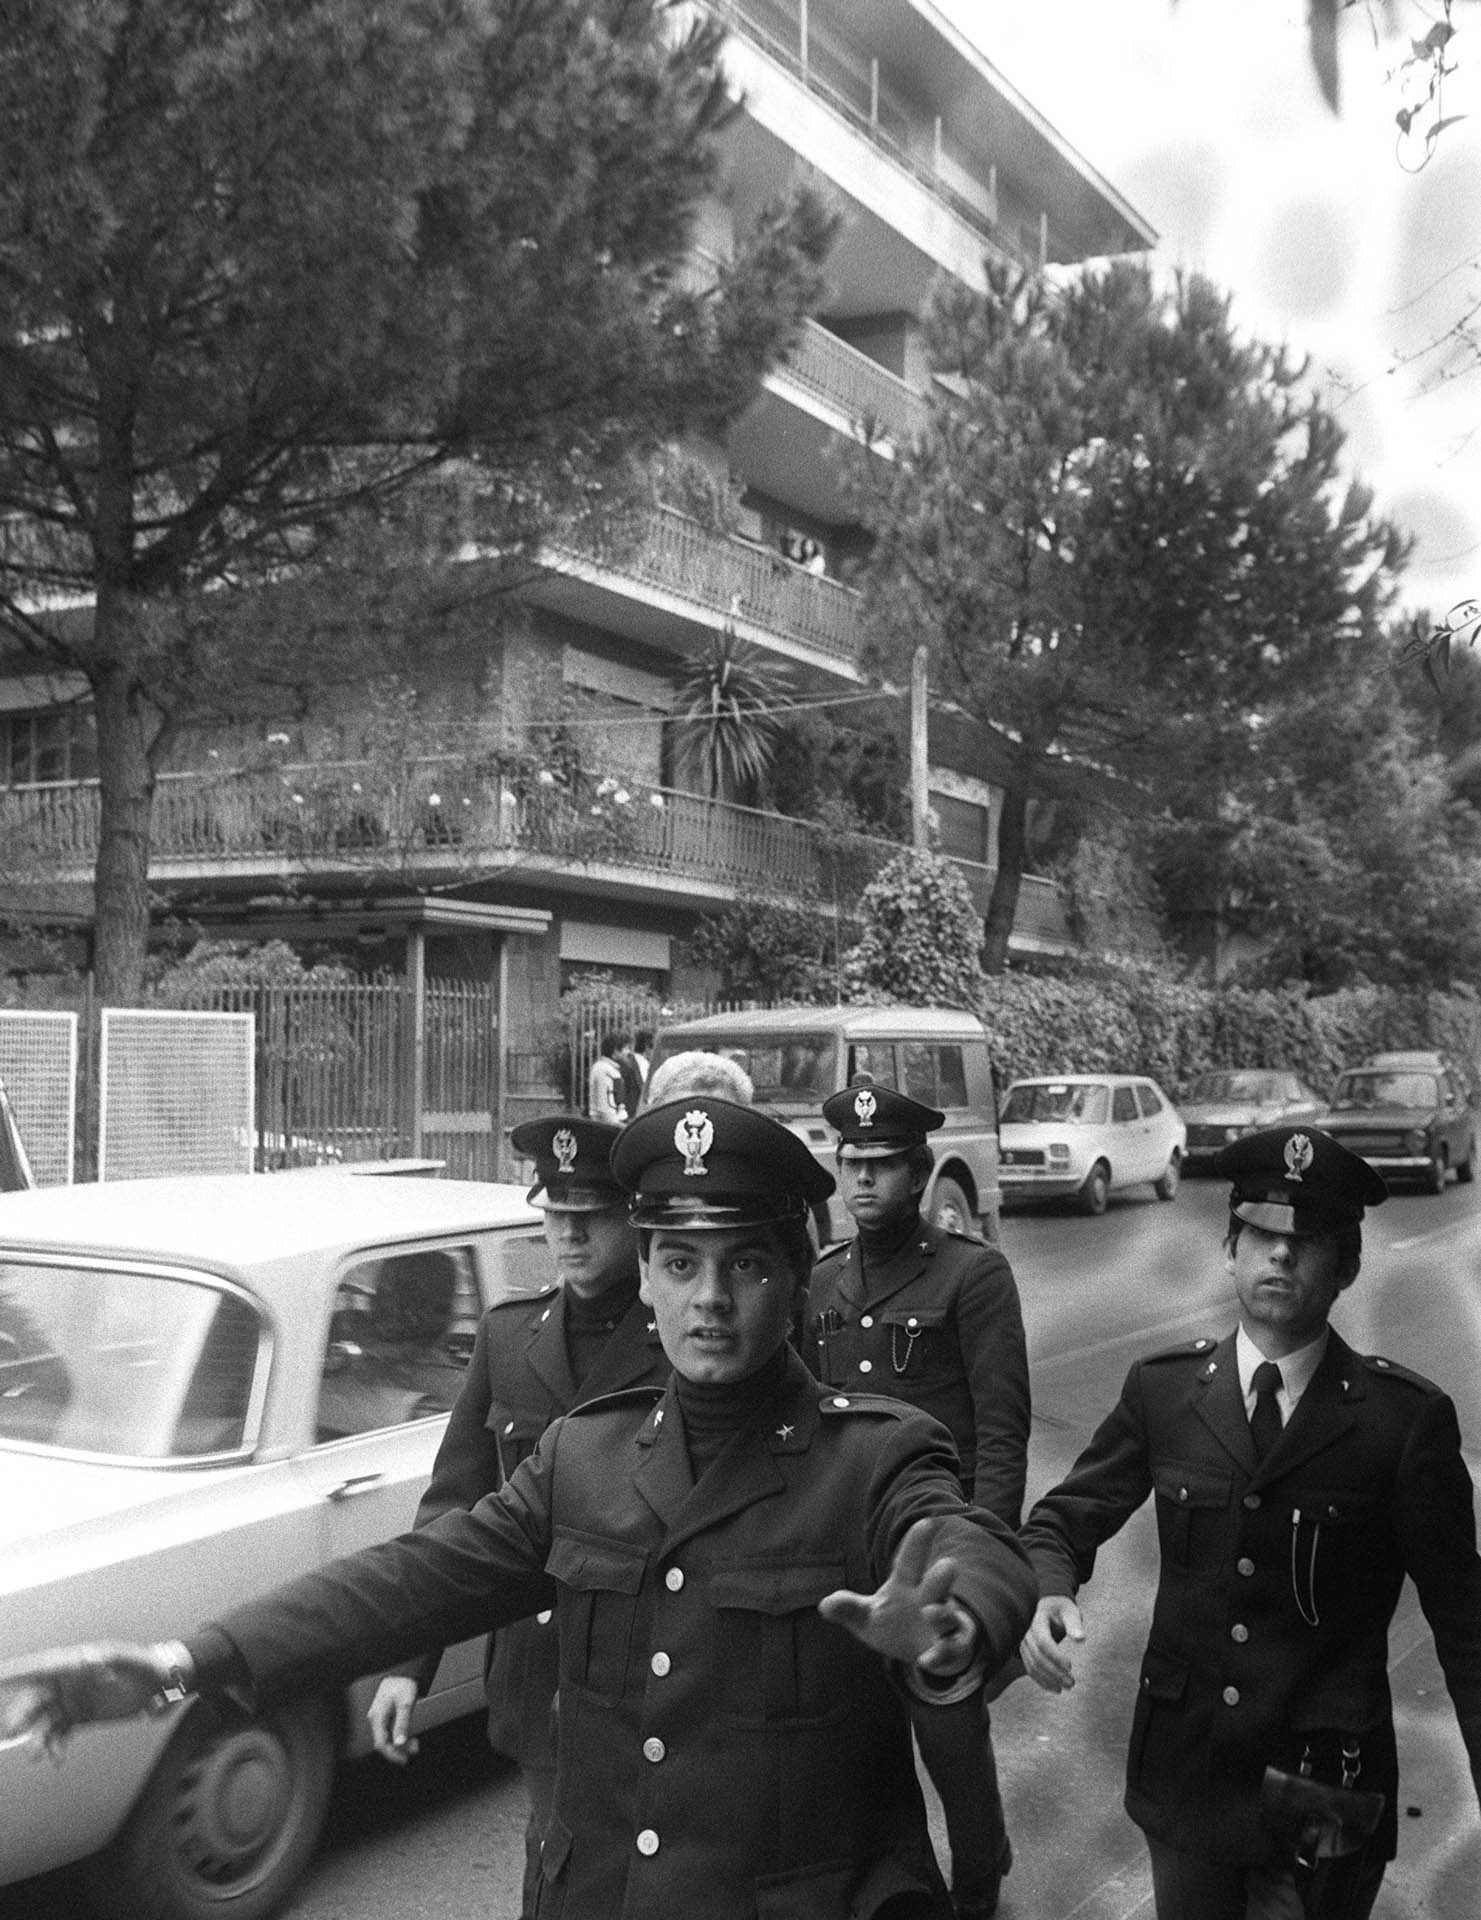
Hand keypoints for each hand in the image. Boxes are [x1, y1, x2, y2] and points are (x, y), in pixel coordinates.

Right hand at [0, 1643, 180, 1761]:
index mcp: (75, 1662)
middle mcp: (68, 1681)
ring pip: (43, 1720)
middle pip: (35, 1698)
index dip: (16, 1671)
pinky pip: (58, 1733)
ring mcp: (72, 1700)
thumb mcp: (131, 1659)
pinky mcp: (79, 1717)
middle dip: (21, 1715)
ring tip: (37, 1754)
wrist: (162, 1685)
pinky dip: (54, 1746)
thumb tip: (87, 1659)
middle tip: (12, 1732)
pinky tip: (57, 1757)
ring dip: (37, 1737)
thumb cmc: (147, 1665)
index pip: (40, 1666)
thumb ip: (111, 1658)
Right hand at [367, 1674, 420, 1765]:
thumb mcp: (406, 1703)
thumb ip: (402, 1723)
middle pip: (384, 1742)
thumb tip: (400, 1743)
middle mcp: (376, 1718)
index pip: (381, 1743)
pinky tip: (411, 1739)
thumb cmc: (403, 1684)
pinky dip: (400, 1736)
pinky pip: (390, 1732)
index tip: (403, 1759)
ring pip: (388, 1738)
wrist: (402, 1672)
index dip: (392, 1754)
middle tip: (414, 1751)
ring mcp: (380, 1718)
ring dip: (401, 1744)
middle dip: (398, 1749)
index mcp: (377, 1716)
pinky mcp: (385, 1717)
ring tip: (415, 1745)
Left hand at [818, 1518, 977, 1675]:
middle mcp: (930, 1600)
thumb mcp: (866, 1617)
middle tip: (948, 1564)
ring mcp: (944, 1624)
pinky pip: (949, 1650)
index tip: (928, 1522)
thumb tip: (825, 1604)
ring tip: (931, 1612)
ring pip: (948, 1617)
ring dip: (943, 1614)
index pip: (911, 1561)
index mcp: (908, 1586)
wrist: (921, 1652)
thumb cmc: (894, 1624)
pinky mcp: (951, 1649)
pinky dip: (940, 1654)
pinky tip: (925, 1660)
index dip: (918, 1543)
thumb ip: (849, 1608)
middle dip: (941, 1576)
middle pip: (936, 1585)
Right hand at [1020, 1595, 1084, 1693]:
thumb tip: (1081, 1639)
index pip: (1043, 1642)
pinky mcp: (1026, 1652)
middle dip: (1054, 1672)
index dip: (1055, 1656)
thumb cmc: (1061, 1608)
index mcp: (1038, 1622)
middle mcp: (1027, 1634)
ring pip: (1033, 1666)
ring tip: (1067, 1687)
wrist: (1048, 1605)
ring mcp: (1024, 1644)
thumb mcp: (1070, 1611)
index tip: (1070, 1666)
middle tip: (1072, 1683)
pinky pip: (1030, 1669)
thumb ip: (1074, 1624)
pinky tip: (1056, 1688)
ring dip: (1049, 1679)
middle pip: (1038, 1657)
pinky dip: (1042, 1680)